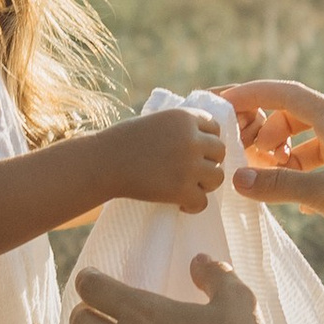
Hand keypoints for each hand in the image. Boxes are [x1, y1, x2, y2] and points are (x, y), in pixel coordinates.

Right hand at [100, 105, 224, 213]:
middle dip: (208, 162)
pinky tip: (179, 203)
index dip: (205, 141)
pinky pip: (203, 202)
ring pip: (217, 178)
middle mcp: (191, 139)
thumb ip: (181, 127)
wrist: (102, 162)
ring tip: (186, 186)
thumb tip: (207, 139)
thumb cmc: (123, 141)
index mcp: (185, 117)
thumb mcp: (157, 121)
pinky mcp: (181, 190)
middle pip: (220, 152)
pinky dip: (192, 205)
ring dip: (204, 184)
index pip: (215, 129)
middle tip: (189, 171)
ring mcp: (188, 165)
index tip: (191, 151)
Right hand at [221, 79, 323, 254]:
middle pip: (295, 115)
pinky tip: (294, 201)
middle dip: (266, 128)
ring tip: (263, 176)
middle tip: (243, 151)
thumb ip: (281, 186)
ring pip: (307, 143)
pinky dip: (300, 177)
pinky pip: (319, 168)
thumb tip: (237, 180)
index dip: (253, 94)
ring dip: (283, 155)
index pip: (287, 94)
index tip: (223, 103)